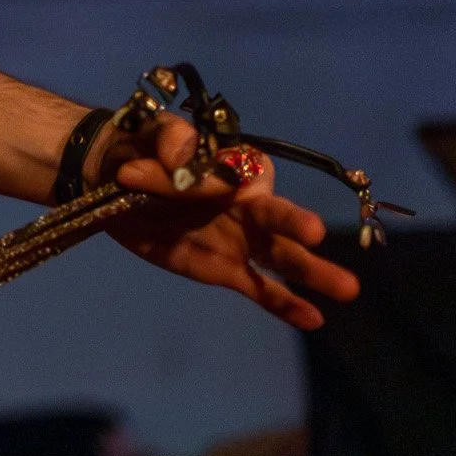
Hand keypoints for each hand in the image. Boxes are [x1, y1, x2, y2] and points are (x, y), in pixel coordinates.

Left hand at [102, 117, 360, 329]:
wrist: (107, 179)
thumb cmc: (136, 148)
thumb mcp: (147, 136)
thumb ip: (169, 144)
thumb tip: (180, 156)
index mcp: (228, 165)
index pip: (244, 171)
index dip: (233, 178)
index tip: (218, 186)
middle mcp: (243, 203)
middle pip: (275, 213)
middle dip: (292, 221)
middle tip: (313, 230)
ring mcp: (238, 238)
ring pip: (280, 255)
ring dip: (310, 270)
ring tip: (348, 288)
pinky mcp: (224, 268)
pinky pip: (259, 288)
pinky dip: (284, 304)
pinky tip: (313, 319)